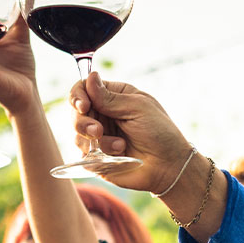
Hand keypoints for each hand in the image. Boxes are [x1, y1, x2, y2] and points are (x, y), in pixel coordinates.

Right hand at [69, 73, 192, 192]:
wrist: (168, 166)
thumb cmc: (160, 133)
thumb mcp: (137, 108)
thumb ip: (110, 97)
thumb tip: (90, 76)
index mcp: (113, 97)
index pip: (83, 89)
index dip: (78, 96)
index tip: (84, 106)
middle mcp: (103, 115)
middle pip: (75, 112)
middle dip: (82, 122)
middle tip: (98, 131)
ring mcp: (98, 137)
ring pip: (77, 135)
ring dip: (97, 141)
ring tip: (120, 146)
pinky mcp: (96, 157)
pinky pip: (83, 155)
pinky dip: (98, 156)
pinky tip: (119, 155)